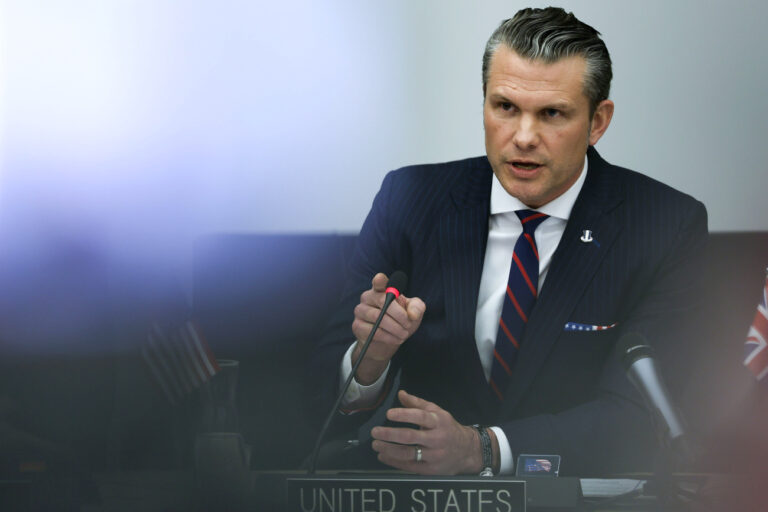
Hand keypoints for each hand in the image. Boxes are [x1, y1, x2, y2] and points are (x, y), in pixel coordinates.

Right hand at [351, 273, 425, 383]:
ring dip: (395, 328)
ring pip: (378, 318)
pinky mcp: (357, 326)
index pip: (379, 281)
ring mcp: (360, 311)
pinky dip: (389, 337)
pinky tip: (396, 339)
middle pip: (382, 301)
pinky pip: (374, 331)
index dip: (379, 280)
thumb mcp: (414, 313)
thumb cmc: (402, 321)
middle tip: (409, 324)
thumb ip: (417, 308)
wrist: (390, 340)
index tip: (381, 279)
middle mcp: (368, 297)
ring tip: (404, 334)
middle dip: (399, 314)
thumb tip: (412, 314)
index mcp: (381, 289)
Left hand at [370, 390, 485, 474]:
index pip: (420, 416)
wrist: (467, 451)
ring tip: (376, 445)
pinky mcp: (430, 469)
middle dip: (390, 434)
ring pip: (408, 454)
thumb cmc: (448, 428)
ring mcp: (434, 456)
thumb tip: (401, 394)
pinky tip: (383, 456)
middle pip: (410, 437)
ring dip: (389, 450)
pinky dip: (394, 462)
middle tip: (375, 431)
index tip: (388, 414)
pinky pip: (409, 466)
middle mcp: (437, 439)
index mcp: (438, 421)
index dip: (404, 415)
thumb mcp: (437, 412)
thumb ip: (417, 403)